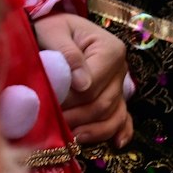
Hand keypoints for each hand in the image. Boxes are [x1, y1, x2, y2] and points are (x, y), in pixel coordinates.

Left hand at [33, 12, 134, 146]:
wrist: (56, 29)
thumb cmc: (53, 28)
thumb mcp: (54, 32)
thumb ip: (68, 54)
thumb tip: (82, 84)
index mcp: (110, 50)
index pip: (92, 86)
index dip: (70, 100)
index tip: (49, 105)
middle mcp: (121, 68)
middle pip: (103, 104)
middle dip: (78, 118)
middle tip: (53, 123)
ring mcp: (120, 84)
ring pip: (113, 116)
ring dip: (92, 130)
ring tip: (71, 137)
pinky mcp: (117, 96)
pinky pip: (123, 118)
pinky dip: (120, 131)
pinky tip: (116, 144)